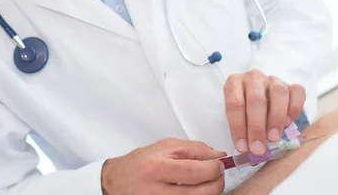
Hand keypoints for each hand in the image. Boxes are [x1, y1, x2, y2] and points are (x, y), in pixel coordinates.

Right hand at [101, 138, 225, 194]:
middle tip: (217, 174)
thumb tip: (218, 156)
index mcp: (158, 167)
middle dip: (217, 182)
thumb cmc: (140, 163)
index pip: (195, 171)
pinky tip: (194, 190)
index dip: (214, 168)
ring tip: (206, 182)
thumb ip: (193, 149)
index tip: (220, 164)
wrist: (117, 182)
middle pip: (201, 192)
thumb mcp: (164, 147)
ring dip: (209, 191)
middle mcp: (158, 190)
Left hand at [224, 70, 305, 155]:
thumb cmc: (244, 109)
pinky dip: (294, 108)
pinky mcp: (289, 84)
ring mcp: (272, 79)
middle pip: (256, 99)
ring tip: (273, 138)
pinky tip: (287, 123)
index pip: (234, 103)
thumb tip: (247, 149)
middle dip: (257, 127)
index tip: (242, 147)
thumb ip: (241, 128)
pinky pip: (297, 92)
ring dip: (276, 119)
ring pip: (278, 93)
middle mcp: (253, 77)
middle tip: (258, 147)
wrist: (259, 97)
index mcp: (234, 82)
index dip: (238, 127)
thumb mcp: (236, 115)